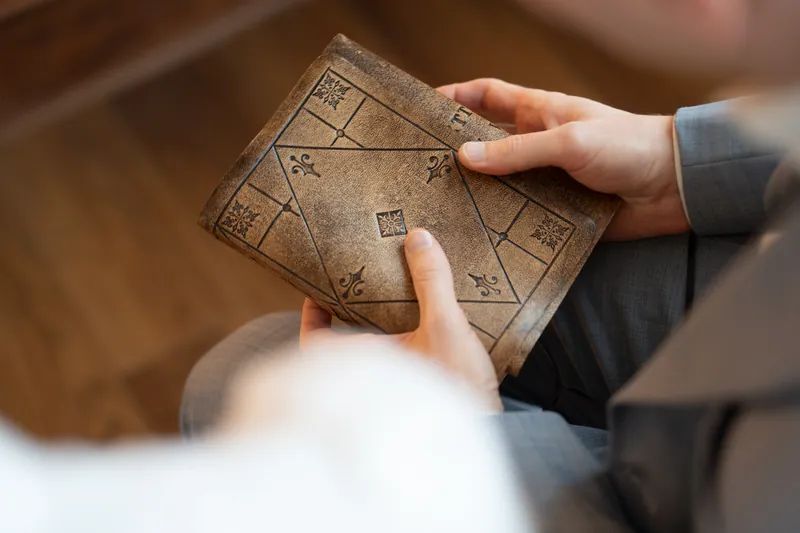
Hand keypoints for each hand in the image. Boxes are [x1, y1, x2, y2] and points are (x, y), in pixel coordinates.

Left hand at [300, 229, 501, 410]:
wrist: (489, 431)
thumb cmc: (456, 387)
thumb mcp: (445, 325)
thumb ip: (431, 281)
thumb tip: (418, 238)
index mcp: (364, 364)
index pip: (315, 342)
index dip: (311, 318)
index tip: (318, 292)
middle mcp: (371, 379)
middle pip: (345, 344)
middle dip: (349, 315)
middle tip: (359, 283)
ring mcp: (392, 388)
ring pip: (372, 356)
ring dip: (377, 329)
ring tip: (392, 298)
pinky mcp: (416, 393)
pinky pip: (398, 365)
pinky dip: (400, 345)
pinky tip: (420, 326)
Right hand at [438, 79, 689, 240]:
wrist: (674, 187)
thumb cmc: (628, 147)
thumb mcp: (569, 140)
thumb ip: (518, 149)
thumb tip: (466, 156)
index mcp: (540, 114)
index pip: (488, 97)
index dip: (456, 96)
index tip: (423, 105)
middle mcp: (537, 146)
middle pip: (485, 144)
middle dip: (455, 151)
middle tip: (420, 165)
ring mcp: (544, 180)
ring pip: (498, 185)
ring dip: (475, 194)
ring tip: (438, 205)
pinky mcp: (554, 213)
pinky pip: (519, 218)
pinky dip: (499, 224)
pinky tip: (476, 235)